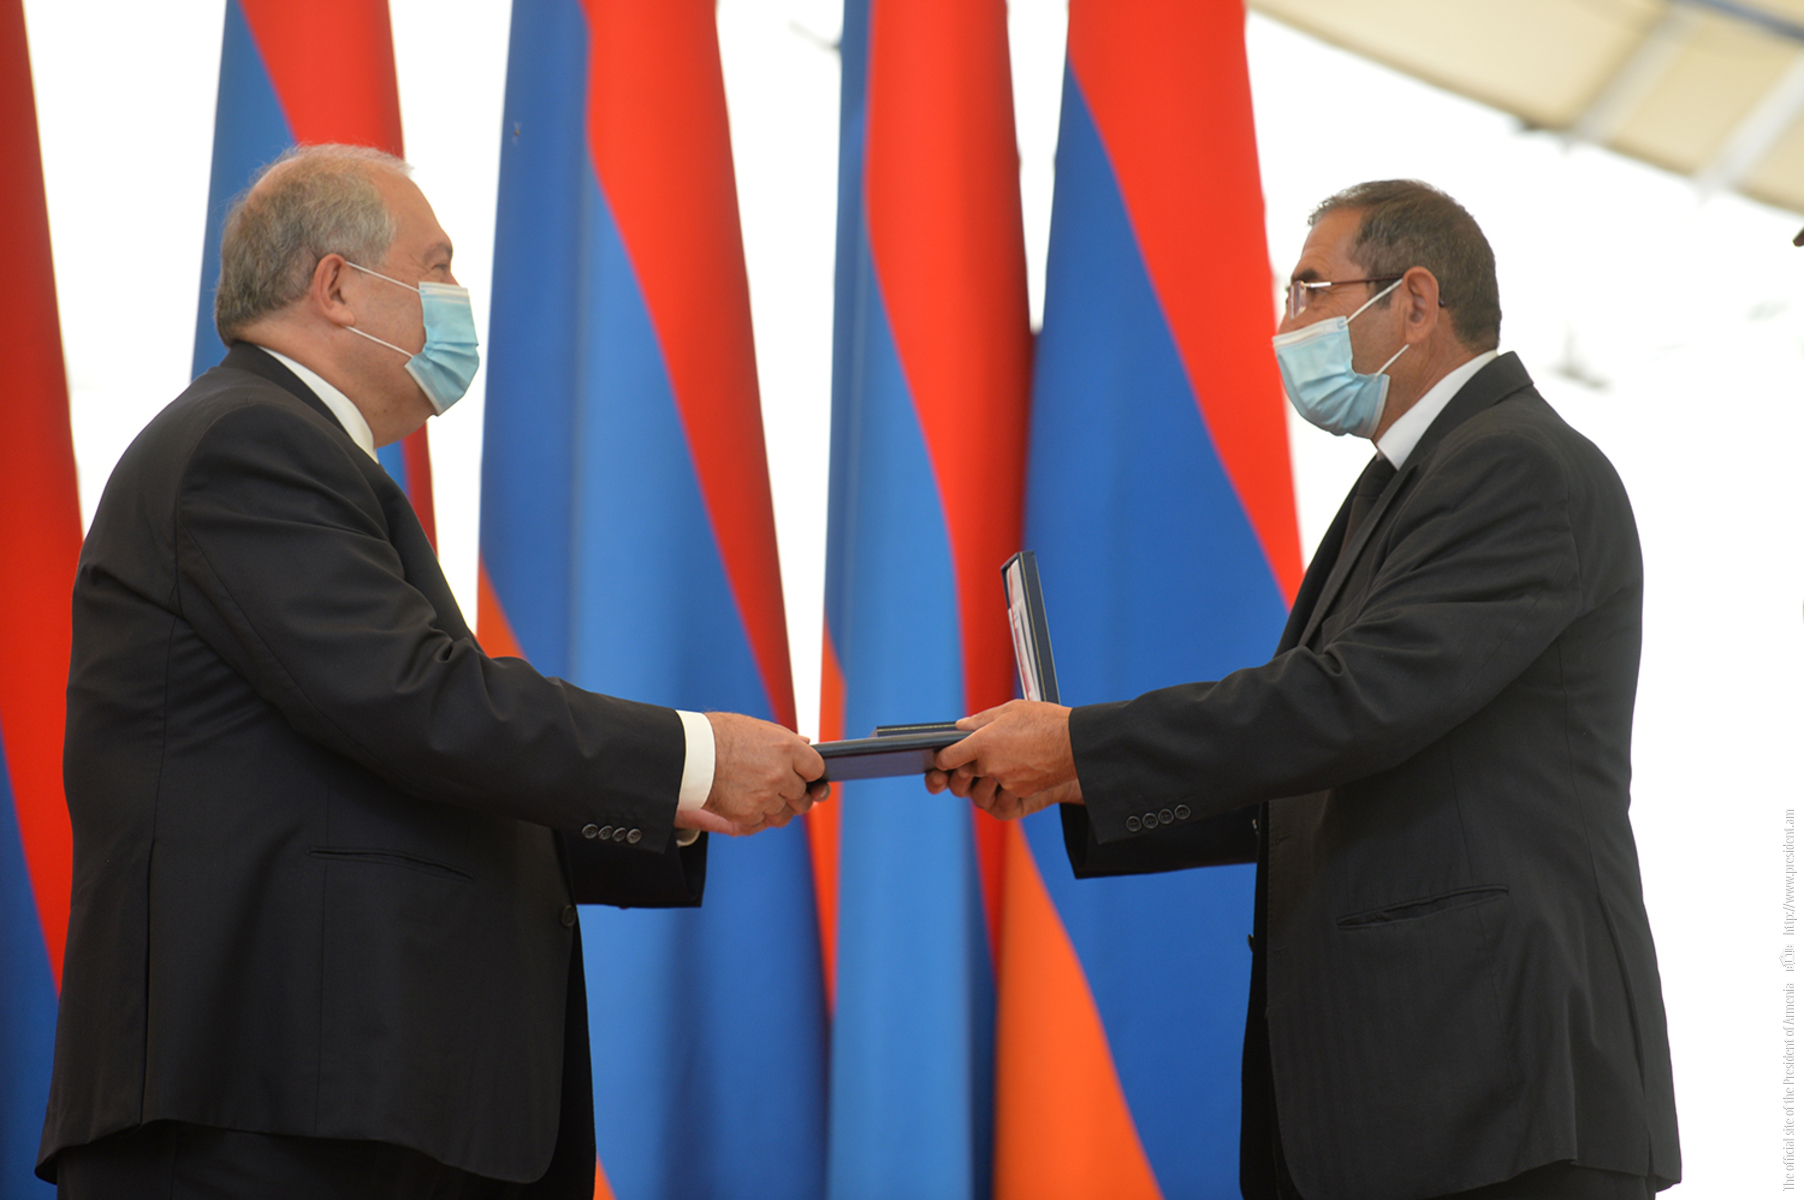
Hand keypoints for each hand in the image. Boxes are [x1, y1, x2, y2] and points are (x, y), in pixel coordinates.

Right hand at [685, 712, 826, 835]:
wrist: (686, 754)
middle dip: (795, 794)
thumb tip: (806, 744)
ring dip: (777, 809)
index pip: (816, 768)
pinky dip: (757, 817)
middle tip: (785, 791)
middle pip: (802, 795)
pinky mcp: (748, 815)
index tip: (805, 775)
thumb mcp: (755, 728)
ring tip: (764, 799)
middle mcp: (780, 774)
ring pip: (785, 814)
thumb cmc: (717, 735)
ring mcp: (765, 797)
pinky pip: (762, 823)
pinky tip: (746, 804)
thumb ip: (785, 739)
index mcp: (786, 748)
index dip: (811, 773)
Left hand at [925, 699, 1078, 820]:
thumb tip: (961, 728)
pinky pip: (1003, 791)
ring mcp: (1005, 783)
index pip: (947, 759)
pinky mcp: (1020, 793)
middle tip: (974, 755)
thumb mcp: (1010, 710)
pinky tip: (1016, 765)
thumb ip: (980, 720)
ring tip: (998, 759)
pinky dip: (1006, 781)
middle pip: (963, 774)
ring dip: (985, 776)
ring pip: (983, 785)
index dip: (944, 758)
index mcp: (982, 744)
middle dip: (964, 767)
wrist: (1077, 745)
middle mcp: (990, 767)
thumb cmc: (1045, 722)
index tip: (945, 756)